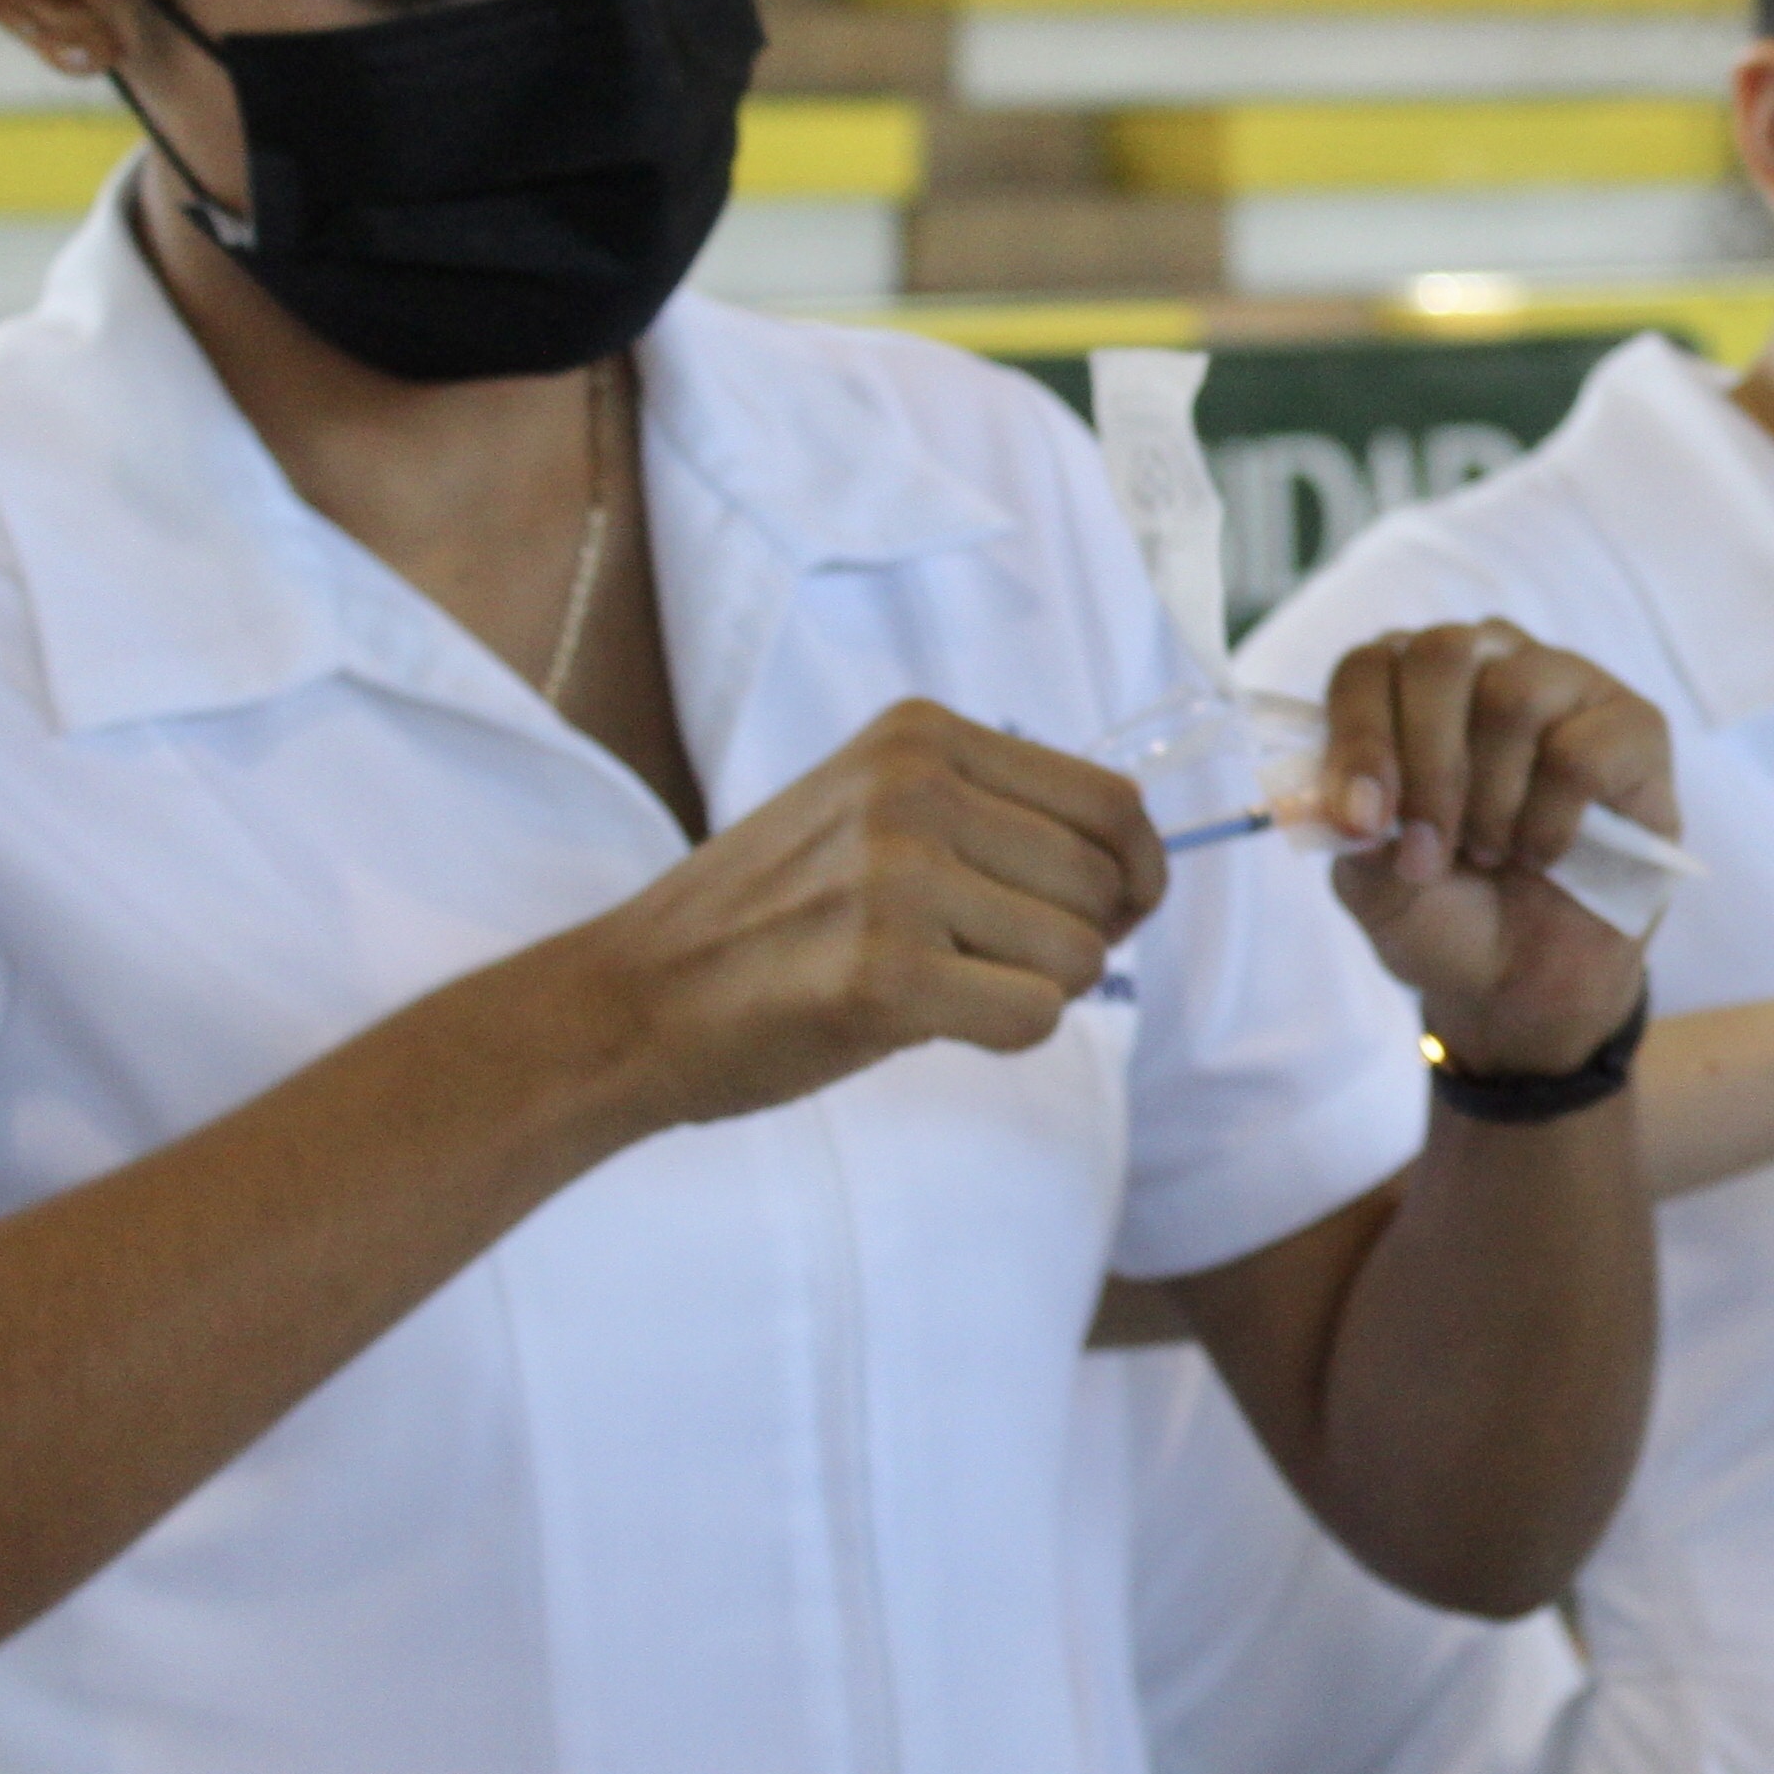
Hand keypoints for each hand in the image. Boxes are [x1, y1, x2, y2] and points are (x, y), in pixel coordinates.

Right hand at [562, 701, 1162, 1129]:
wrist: (630, 1000)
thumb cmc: (772, 922)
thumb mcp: (873, 814)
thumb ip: (994, 817)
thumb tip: (1142, 876)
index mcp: (920, 736)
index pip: (1110, 801)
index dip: (1133, 872)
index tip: (1110, 915)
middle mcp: (912, 788)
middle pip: (1104, 881)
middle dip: (1084, 941)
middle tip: (996, 963)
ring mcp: (897, 878)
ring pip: (1080, 956)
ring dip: (1037, 991)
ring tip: (943, 985)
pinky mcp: (885, 975)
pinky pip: (1035, 1017)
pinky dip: (1002, 1037)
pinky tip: (924, 1023)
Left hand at [1311, 625, 1676, 1077]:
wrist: (1526, 980)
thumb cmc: (1448, 911)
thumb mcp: (1374, 885)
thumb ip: (1352, 835)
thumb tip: (1349, 805)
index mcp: (1409, 683)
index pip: (1369, 666)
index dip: (1360, 739)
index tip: (1363, 822)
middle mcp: (1489, 660)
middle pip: (1443, 654)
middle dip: (1428, 767)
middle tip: (1430, 852)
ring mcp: (1568, 684)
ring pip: (1513, 697)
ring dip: (1491, 800)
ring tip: (1492, 853)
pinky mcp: (1635, 729)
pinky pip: (1581, 754)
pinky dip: (1550, 823)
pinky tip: (1544, 856)